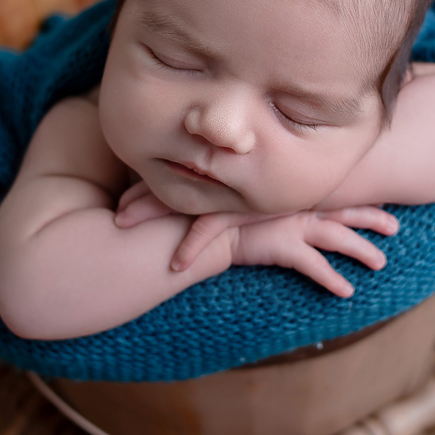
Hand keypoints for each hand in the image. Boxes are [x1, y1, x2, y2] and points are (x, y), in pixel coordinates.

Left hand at [114, 179, 298, 271]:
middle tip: (110, 214)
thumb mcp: (254, 178)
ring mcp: (229, 191)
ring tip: (119, 226)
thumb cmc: (289, 176)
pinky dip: (191, 246)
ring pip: (179, 201)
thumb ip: (228, 180)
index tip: (117, 201)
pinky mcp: (246, 209)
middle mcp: (219, 177)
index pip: (172, 175)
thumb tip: (202, 185)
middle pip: (167, 184)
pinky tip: (175, 264)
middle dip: (136, 198)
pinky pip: (211, 228)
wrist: (325, 170)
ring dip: (149, 212)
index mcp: (218, 170)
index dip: (143, 188)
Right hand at [230, 207, 399, 297]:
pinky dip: (332, 279)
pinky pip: (315, 265)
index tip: (381, 201)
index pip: (336, 196)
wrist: (207, 228)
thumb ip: (279, 210)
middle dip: (372, 218)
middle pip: (345, 211)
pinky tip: (347, 291)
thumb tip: (289, 218)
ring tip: (381, 263)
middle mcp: (300, 208)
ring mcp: (293, 226)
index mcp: (297, 198)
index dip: (359, 199)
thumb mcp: (260, 207)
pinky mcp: (284, 246)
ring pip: (338, 237)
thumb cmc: (231, 218)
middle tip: (395, 227)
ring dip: (361, 249)